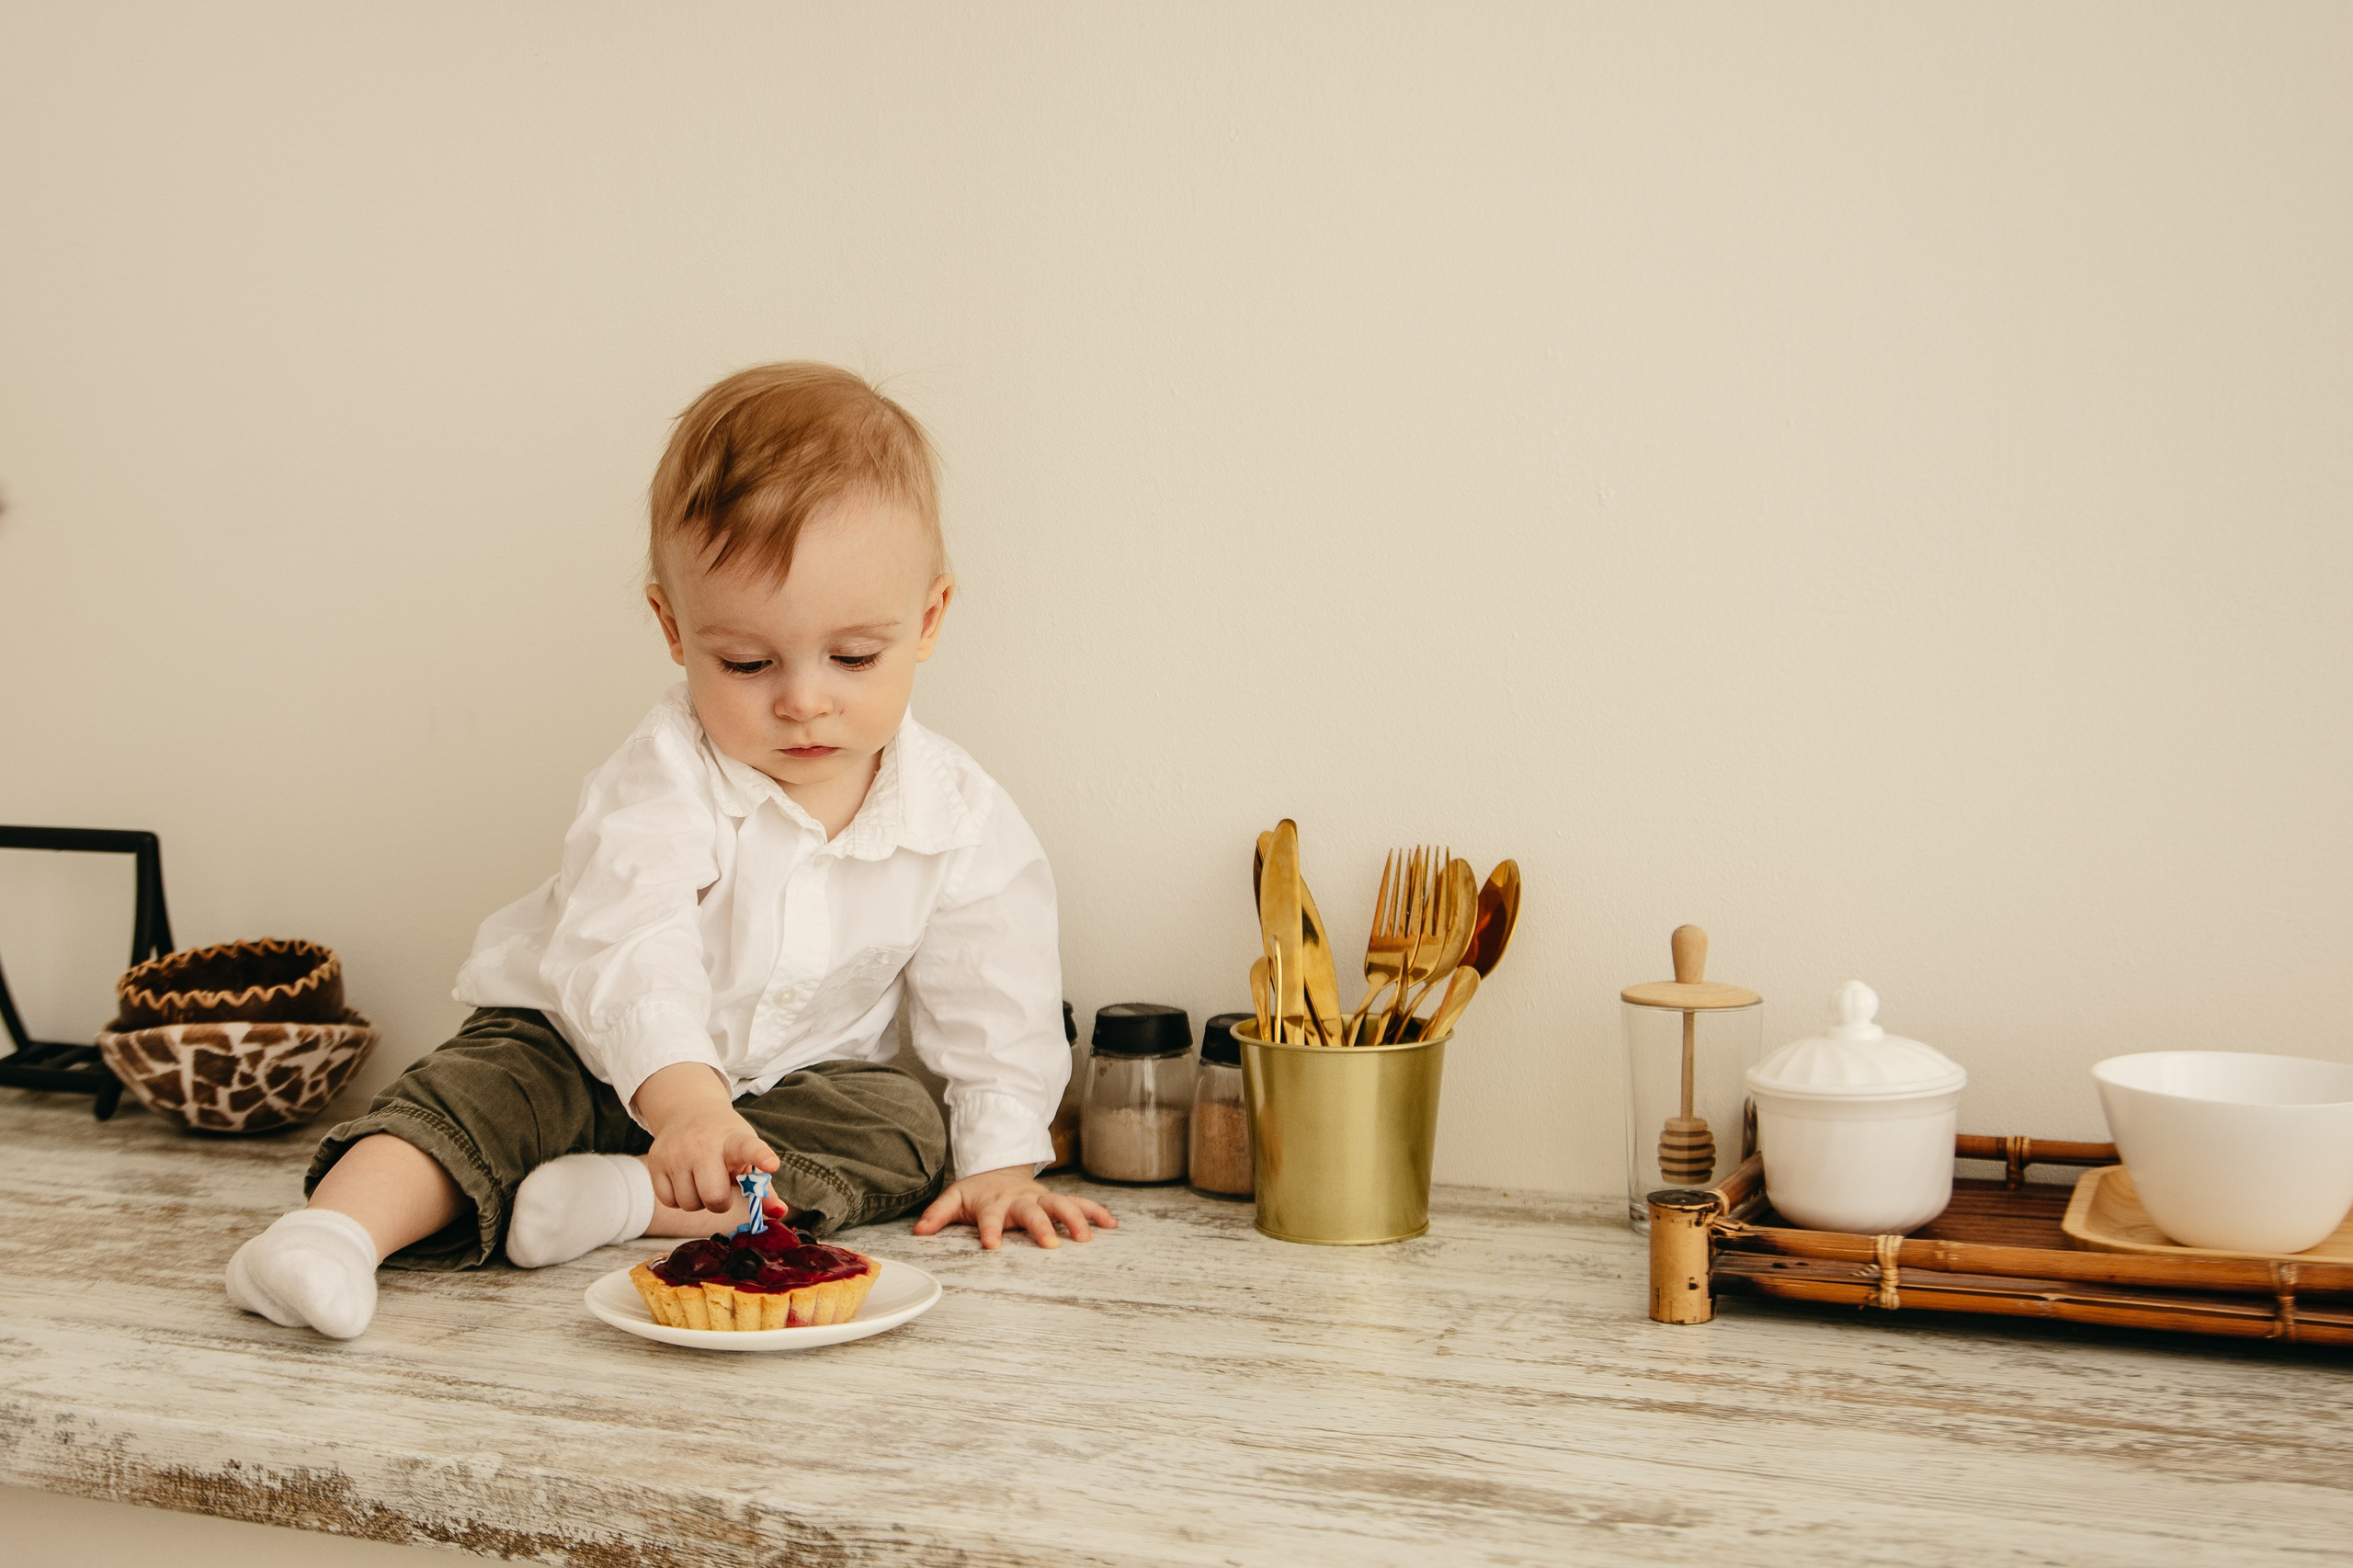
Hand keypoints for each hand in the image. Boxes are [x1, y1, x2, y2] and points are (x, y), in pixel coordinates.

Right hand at [632, 1062, 777, 1212]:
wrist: (688, 1111)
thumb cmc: (725, 1141)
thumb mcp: (746, 1153)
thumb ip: (761, 1185)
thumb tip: (779, 1212)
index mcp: (735, 1140)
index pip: (749, 1148)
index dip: (761, 1157)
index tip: (771, 1164)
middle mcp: (704, 1144)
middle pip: (714, 1196)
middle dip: (720, 1202)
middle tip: (721, 1188)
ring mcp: (676, 1152)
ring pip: (689, 1204)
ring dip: (698, 1201)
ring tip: (701, 1180)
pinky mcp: (656, 1161)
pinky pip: (669, 1201)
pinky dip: (679, 1199)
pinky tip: (684, 1181)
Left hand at [913, 1165, 1116, 1249]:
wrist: (1000, 1168)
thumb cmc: (978, 1191)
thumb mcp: (954, 1198)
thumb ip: (938, 1214)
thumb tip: (919, 1231)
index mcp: (994, 1202)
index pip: (990, 1218)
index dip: (990, 1231)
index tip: (991, 1245)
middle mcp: (1021, 1200)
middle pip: (1033, 1212)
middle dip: (1042, 1226)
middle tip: (1052, 1244)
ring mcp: (1041, 1199)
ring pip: (1062, 1205)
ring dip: (1076, 1219)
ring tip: (1088, 1237)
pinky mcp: (1056, 1200)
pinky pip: (1080, 1204)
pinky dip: (1096, 1212)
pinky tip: (1111, 1225)